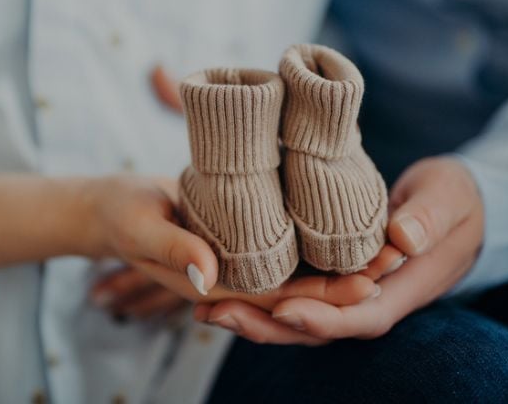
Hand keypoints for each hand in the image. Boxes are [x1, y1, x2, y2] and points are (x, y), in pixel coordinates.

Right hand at [88, 175, 384, 309]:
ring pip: (298, 269)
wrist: (112, 207)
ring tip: (387, 243)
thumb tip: (210, 274)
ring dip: (340, 261)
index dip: (322, 296)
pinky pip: (285, 246)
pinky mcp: (241, 238)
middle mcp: (233, 280)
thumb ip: (173, 249)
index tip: (367, 280)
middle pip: (299, 288)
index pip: (278, 300)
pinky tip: (348, 222)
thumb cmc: (120, 216)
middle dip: (346, 279)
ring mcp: (239, 261)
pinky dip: (316, 240)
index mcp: (212, 287)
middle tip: (395, 258)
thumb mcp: (140, 228)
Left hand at [195, 157, 483, 344]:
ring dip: (251, 314)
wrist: (446, 205)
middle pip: (314, 325)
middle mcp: (367, 300)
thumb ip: (429, 217)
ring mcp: (344, 292)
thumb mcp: (448, 199)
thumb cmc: (452, 200)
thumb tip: (403, 238)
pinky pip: (292, 291)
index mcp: (401, 291)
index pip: (359, 318)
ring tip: (204, 306)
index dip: (321, 319)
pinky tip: (223, 284)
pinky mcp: (328, 275)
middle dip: (265, 325)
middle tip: (217, 313)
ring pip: (296, 313)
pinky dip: (258, 292)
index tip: (283, 310)